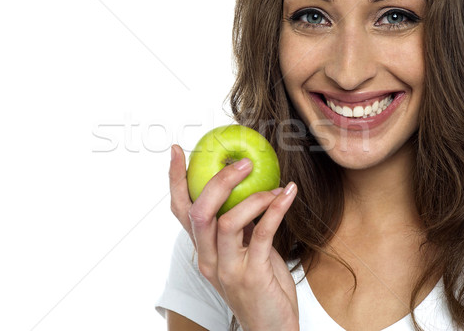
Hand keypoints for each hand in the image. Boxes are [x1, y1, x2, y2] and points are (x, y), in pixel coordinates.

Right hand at [169, 144, 298, 330]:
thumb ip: (241, 227)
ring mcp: (227, 269)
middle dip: (218, 181)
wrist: (272, 329)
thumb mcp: (245, 253)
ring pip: (227, 222)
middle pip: (199, 212)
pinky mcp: (252, 275)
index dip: (176, 180)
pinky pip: (263, 234)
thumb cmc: (261, 287)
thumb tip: (249, 190)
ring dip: (254, 196)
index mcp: (202, 251)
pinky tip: (288, 194)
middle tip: (243, 163)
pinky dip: (275, 209)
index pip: (180, 211)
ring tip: (275, 186)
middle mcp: (208, 259)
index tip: (178, 151)